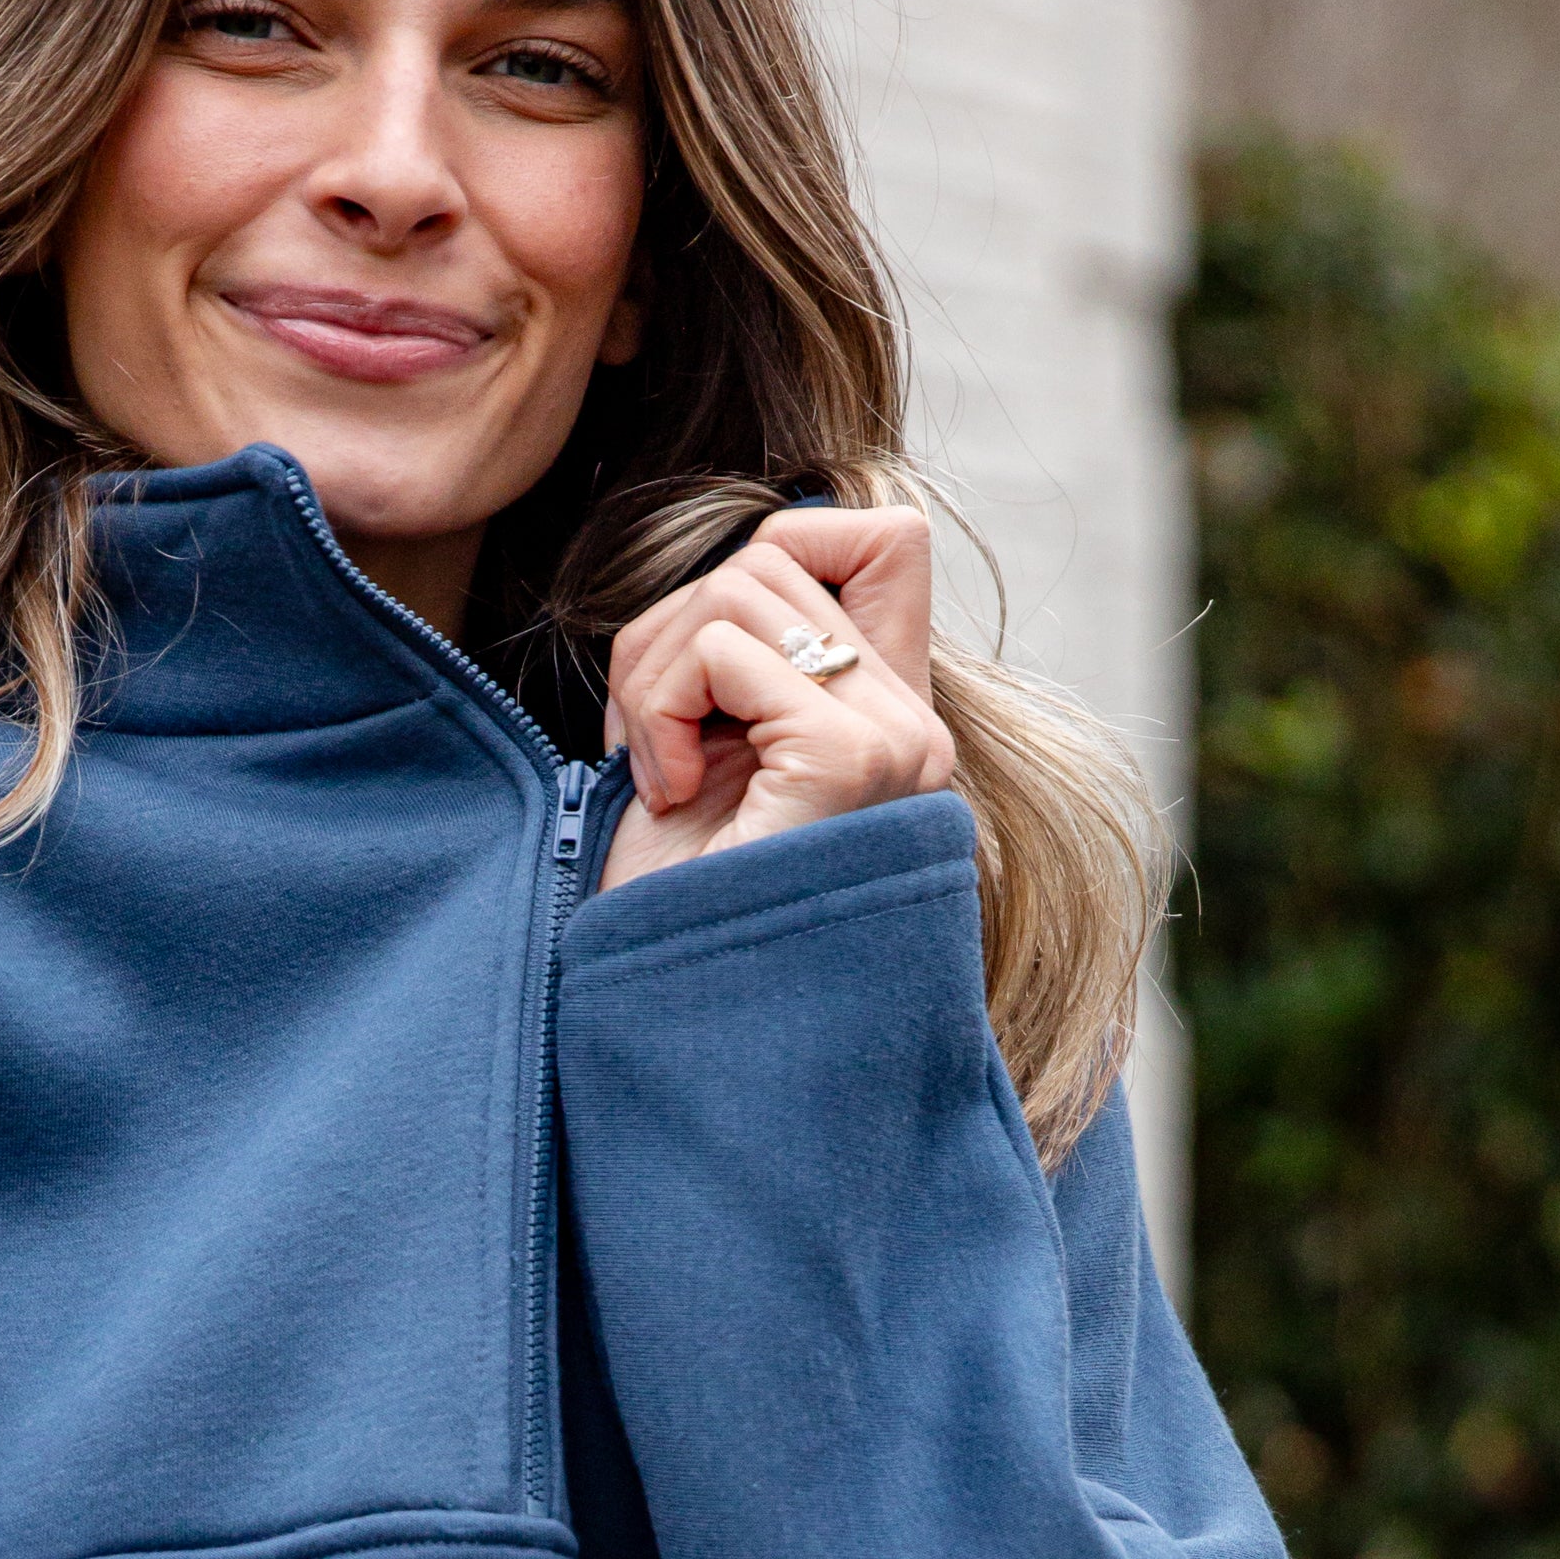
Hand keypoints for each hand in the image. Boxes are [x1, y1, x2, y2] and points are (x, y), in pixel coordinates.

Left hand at [597, 504, 954, 892]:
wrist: (674, 1019)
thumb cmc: (675, 905)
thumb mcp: (709, 753)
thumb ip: (740, 658)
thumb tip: (733, 555)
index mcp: (886, 717)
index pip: (886, 538)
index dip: (782, 545)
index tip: (709, 656)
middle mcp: (911, 724)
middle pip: (770, 561)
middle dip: (666, 634)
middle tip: (648, 744)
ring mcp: (892, 741)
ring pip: (739, 588)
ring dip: (653, 675)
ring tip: (660, 774)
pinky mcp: (848, 759)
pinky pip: (718, 649)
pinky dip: (661, 710)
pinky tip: (670, 793)